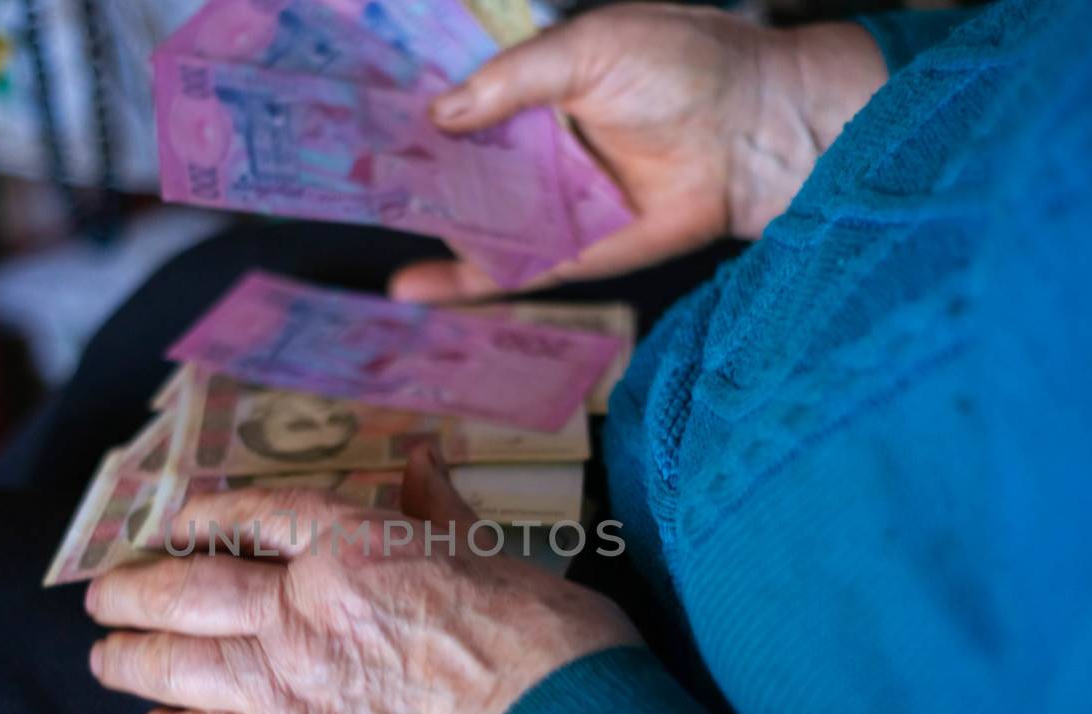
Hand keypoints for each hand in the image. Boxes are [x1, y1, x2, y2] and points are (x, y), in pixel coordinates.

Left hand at [85, 446, 640, 713]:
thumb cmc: (547, 644)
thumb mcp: (493, 553)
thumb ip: (438, 508)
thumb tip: (421, 454)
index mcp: (353, 546)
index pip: (252, 515)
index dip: (200, 515)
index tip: (172, 521)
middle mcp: (300, 610)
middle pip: (185, 589)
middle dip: (132, 590)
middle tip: (103, 593)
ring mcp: (287, 688)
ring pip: (171, 663)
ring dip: (127, 657)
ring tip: (107, 656)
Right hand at [390, 4, 887, 300]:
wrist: (755, 132)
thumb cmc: (683, 67)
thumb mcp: (590, 47)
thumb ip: (512, 79)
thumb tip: (440, 113)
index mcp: (536, 87)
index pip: (459, 97)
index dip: (410, 102)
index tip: (351, 105)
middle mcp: (533, 148)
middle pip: (453, 162)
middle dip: (401, 165)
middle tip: (336, 165)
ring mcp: (545, 203)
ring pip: (468, 217)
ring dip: (417, 219)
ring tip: (355, 215)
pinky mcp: (566, 251)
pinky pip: (506, 270)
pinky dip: (458, 281)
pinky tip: (408, 287)